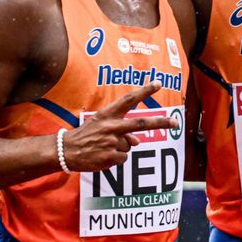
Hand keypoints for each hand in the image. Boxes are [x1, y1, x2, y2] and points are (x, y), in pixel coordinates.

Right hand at [61, 82, 176, 170]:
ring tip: (104, 147)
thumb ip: (121, 129)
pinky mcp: (111, 156)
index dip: (144, 91)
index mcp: (107, 115)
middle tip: (175, 122)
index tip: (158, 83)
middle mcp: (111, 126)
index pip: (128, 99)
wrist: (66, 151)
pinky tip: (103, 155)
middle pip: (141, 123)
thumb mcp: (100, 126)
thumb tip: (138, 141)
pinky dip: (116, 158)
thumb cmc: (86, 135)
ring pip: (130, 145)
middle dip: (160, 122)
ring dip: (121, 147)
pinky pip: (124, 157)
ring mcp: (111, 142)